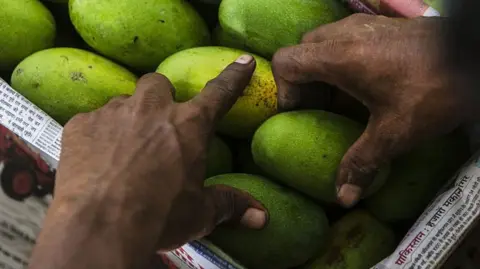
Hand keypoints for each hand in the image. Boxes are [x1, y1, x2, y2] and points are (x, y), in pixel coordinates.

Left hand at [29, 55, 266, 268]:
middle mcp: (152, 108)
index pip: (219, 93)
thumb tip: (262, 217)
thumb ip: (230, 205)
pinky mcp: (81, 125)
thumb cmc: (158, 217)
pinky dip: (97, 136)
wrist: (99, 227)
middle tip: (157, 125)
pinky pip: (92, 121)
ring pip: (123, 102)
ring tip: (123, 150)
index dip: (234, 77)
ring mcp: (113, 113)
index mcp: (190, 125)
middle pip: (159, 84)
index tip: (244, 62)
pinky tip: (96, 161)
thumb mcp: (199, 213)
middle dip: (160, 98)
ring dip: (128, 119)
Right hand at [271, 14, 479, 207]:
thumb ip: (362, 162)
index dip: (285, 89)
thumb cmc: (435, 91)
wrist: (477, 56)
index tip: (304, 112)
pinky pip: (345, 38)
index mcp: (339, 57)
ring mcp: (365, 25)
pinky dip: (342, 59)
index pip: (286, 62)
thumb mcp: (395, 132)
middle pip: (302, 52)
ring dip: (322, 68)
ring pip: (323, 42)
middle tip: (321, 107)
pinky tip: (365, 83)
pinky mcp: (382, 25)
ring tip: (342, 97)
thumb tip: (343, 197)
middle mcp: (345, 34)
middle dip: (303, 80)